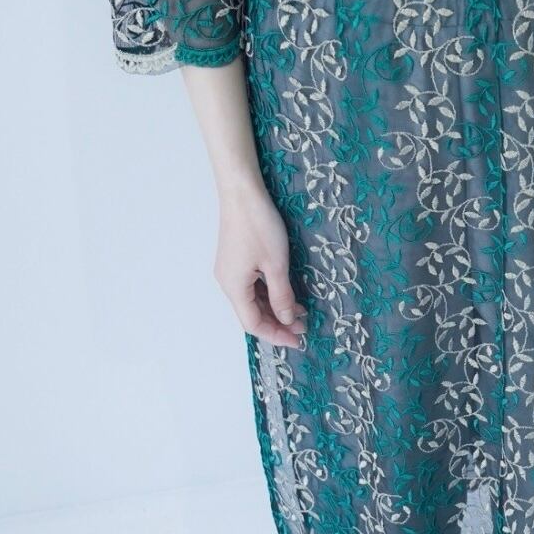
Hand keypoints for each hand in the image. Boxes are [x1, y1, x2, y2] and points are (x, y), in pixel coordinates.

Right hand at [214, 176, 307, 346]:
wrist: (242, 192)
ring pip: (253, 300)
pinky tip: (287, 294)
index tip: (299, 341)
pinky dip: (269, 293)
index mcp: (234, 287)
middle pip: (252, 313)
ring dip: (275, 308)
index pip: (253, 324)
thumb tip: (288, 320)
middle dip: (278, 323)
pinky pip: (252, 285)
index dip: (276, 335)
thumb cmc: (259, 226)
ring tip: (301, 312)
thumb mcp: (276, 264)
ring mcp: (231, 270)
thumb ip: (282, 296)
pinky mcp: (237, 259)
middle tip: (304, 328)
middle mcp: (228, 282)